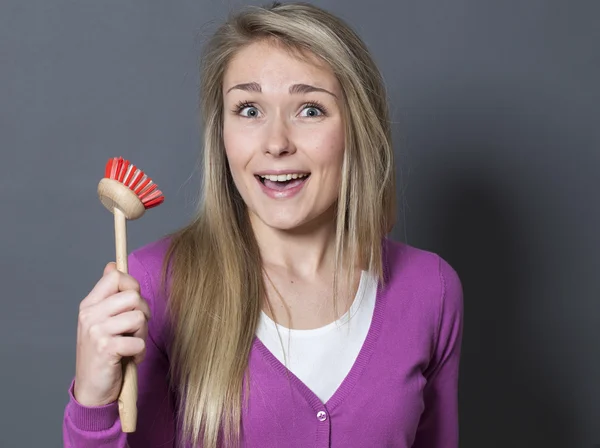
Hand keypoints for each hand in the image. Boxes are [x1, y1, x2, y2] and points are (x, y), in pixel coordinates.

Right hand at [73, 262, 150, 406]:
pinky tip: (130, 358)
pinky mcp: (105, 349)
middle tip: (135, 330)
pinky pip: (138, 341)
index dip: (132, 286)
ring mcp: (96, 331)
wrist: (92, 389)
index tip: (132, 304)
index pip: (115, 276)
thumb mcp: (102, 321)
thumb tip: (112, 265)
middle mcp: (89, 315)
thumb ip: (109, 295)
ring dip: (142, 334)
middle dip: (143, 313)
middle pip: (133, 296)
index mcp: (89, 305)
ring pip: (138, 317)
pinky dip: (140, 352)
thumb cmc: (103, 353)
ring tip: (131, 345)